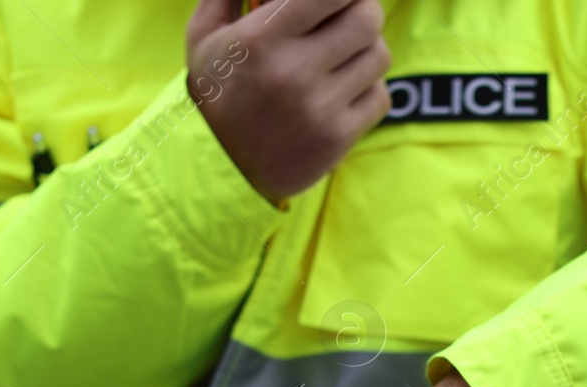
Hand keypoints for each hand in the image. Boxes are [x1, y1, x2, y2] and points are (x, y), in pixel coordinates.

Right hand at [187, 0, 390, 203]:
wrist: (219, 170)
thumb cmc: (215, 94)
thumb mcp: (206, 36)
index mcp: (261, 38)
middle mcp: (293, 72)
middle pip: (367, 19)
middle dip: (364, 10)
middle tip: (350, 16)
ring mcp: (320, 108)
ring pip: (379, 56)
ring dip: (367, 49)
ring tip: (342, 57)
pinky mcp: (338, 139)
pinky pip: (380, 96)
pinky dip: (369, 88)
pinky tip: (343, 91)